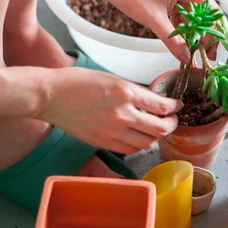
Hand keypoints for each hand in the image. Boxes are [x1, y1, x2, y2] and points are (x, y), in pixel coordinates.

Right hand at [37, 67, 181, 154]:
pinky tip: (137, 137)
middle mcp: (123, 114)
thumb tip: (151, 101)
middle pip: (159, 129)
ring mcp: (112, 131)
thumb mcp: (111, 78)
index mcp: (126, 92)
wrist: (51, 95)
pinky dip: (138, 145)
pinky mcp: (102, 142)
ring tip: (155, 130)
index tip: (177, 106)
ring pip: (147, 143)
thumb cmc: (77, 82)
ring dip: (156, 137)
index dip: (174, 107)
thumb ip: (132, 91)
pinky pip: (129, 150)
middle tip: (172, 120)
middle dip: (171, 125)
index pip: (162, 106)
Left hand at [96, 0, 220, 62]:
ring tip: (195, 53)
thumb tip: (186, 58)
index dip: (213, 32)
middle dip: (207, 36)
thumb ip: (172, 40)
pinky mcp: (175, 0)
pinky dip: (186, 31)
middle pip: (207, 15)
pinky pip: (186, 18)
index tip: (209, 50)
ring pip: (197, 18)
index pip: (211, 11)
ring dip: (196, 35)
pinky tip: (185, 44)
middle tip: (207, 56)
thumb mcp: (154, 20)